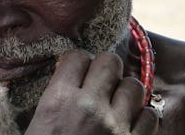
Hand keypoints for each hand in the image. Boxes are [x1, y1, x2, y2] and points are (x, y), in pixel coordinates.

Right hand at [24, 51, 158, 134]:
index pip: (76, 57)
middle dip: (105, 67)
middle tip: (100, 78)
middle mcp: (90, 106)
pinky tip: (130, 120)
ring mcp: (116, 125)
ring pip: (134, 85)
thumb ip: (47, 103)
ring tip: (117, 98)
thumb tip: (47, 85)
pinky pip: (150, 115)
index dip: (77, 61)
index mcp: (58, 100)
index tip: (76, 70)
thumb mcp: (33, 128)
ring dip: (126, 89)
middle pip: (109, 62)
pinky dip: (142, 114)